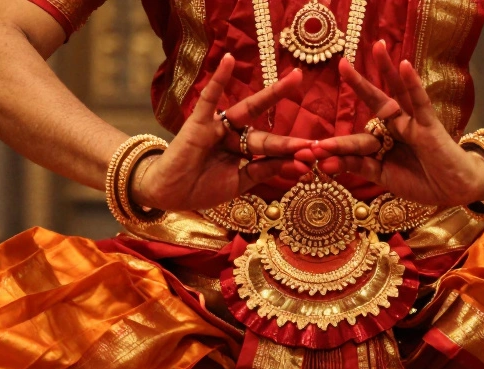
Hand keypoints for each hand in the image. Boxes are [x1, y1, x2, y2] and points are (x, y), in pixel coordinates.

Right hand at [130, 54, 309, 211]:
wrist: (169, 194)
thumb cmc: (201, 188)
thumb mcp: (239, 182)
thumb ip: (262, 171)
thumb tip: (294, 162)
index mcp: (243, 150)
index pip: (272, 148)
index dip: (290, 152)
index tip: (313, 154)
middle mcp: (234, 135)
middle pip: (266, 125)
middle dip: (289, 128)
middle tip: (311, 104)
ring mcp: (217, 126)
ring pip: (248, 109)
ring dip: (272, 94)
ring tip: (294, 79)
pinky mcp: (198, 122)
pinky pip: (210, 97)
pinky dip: (219, 79)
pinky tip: (227, 60)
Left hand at [307, 40, 483, 207]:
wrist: (454, 191)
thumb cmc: (422, 183)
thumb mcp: (383, 177)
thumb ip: (358, 167)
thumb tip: (325, 163)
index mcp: (383, 141)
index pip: (356, 138)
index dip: (337, 145)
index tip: (315, 150)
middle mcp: (397, 127)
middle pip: (375, 100)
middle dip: (358, 83)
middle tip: (342, 63)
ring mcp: (413, 123)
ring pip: (397, 93)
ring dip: (387, 70)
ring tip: (377, 47)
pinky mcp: (429, 125)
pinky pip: (419, 101)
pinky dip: (412, 84)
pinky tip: (404, 65)